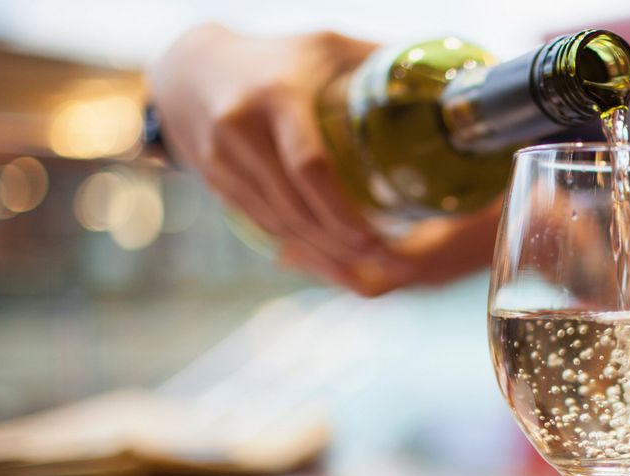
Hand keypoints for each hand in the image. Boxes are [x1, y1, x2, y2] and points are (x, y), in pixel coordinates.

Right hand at [148, 24, 413, 294]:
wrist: (190, 67)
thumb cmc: (275, 57)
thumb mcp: (325, 47)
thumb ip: (378, 65)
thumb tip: (439, 89)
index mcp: (276, 97)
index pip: (310, 167)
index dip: (343, 211)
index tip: (377, 238)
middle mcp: (241, 131)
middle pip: (296, 208)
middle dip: (342, 246)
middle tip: (388, 264)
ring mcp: (222, 161)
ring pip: (278, 225)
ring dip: (324, 257)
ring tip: (369, 273)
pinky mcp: (216, 185)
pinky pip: (263, 227)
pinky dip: (299, 251)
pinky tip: (331, 266)